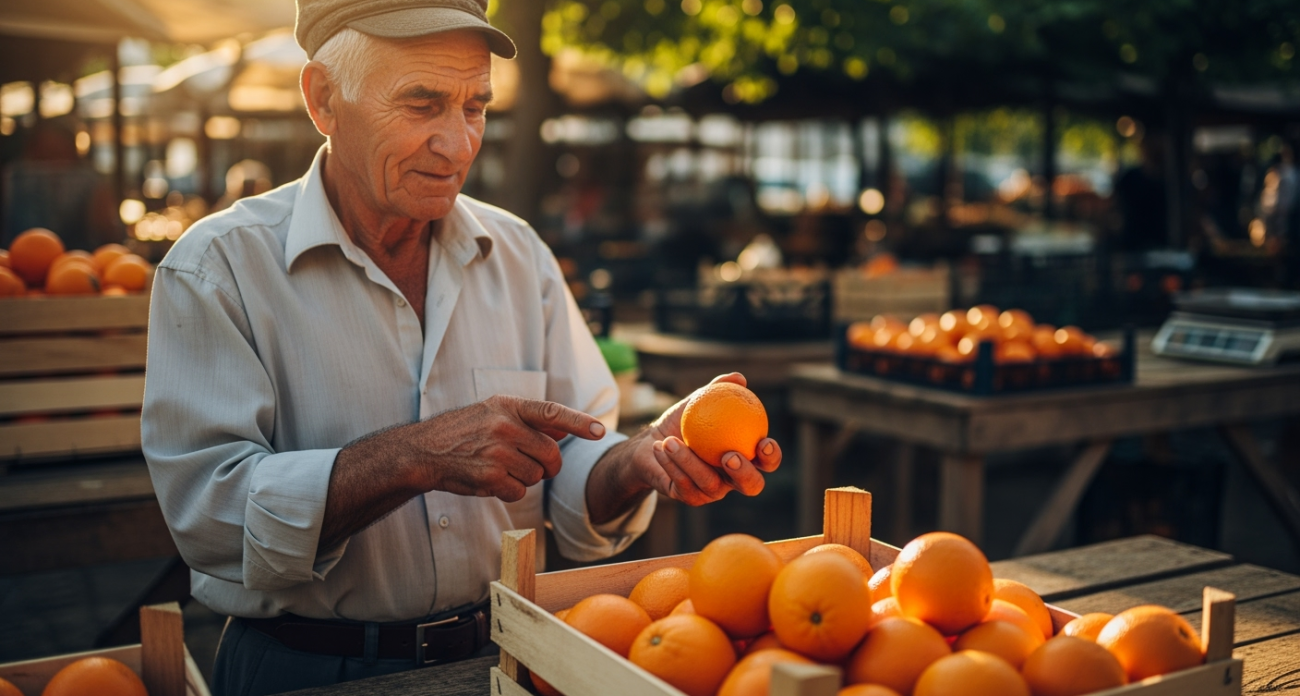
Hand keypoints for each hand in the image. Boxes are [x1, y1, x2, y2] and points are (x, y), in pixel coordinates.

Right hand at [401, 395, 604, 502]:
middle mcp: (505, 426)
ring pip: (536, 475)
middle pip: (550, 454)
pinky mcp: (489, 476)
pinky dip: (510, 491)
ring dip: (524, 477)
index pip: (552, 412)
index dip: (578, 422)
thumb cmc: (463, 431)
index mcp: (508, 406)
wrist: (424, 451)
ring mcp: (497, 452)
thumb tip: (562, 431)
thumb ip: (528, 420)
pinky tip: (491, 479)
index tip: (600, 431)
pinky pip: (519, 491)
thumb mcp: (493, 412)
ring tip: (499, 467)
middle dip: (548, 465)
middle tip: (533, 464)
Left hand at [643, 373, 782, 505]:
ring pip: (710, 484)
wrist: (654, 441)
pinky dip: (671, 464)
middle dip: (745, 474)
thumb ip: (719, 389)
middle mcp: (733, 479)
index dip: (771, 456)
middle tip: (729, 456)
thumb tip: (738, 378)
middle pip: (751, 486)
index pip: (767, 461)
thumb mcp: (699, 402)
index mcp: (745, 457)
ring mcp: (712, 491)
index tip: (763, 442)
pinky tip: (660, 446)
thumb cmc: (684, 421)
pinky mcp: (689, 497)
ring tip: (671, 441)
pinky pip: (683, 484)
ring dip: (689, 462)